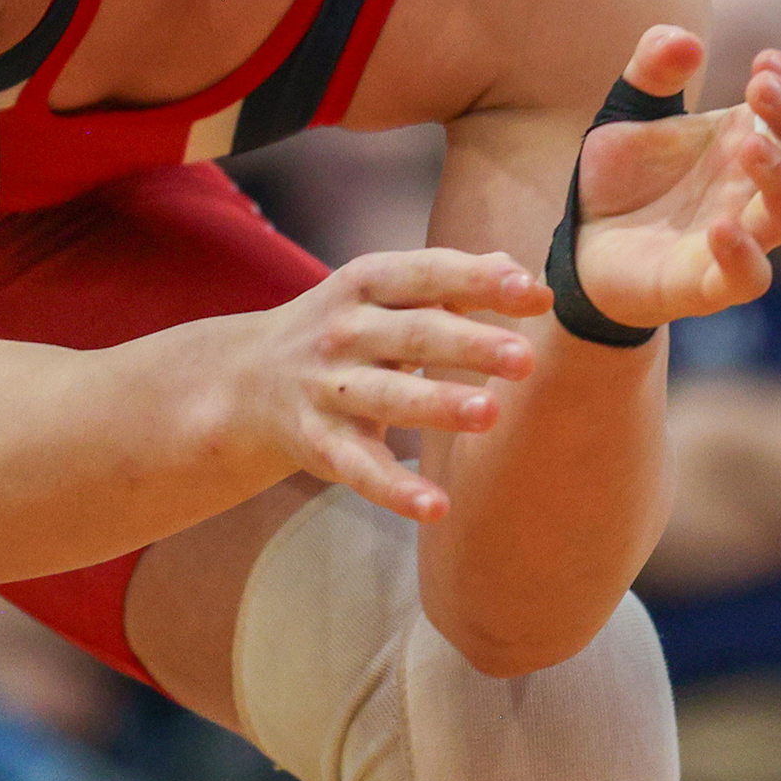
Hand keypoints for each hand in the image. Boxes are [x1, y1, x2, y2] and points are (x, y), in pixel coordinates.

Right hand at [216, 250, 546, 522]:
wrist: (247, 380)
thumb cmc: (349, 328)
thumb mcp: (388, 292)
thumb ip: (458, 283)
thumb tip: (534, 285)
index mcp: (367, 282)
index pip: (428, 274)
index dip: (480, 281)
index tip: (533, 292)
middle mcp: (345, 331)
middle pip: (413, 335)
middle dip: (469, 345)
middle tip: (525, 360)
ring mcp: (329, 388)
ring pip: (388, 398)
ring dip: (438, 405)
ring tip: (489, 414)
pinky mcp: (320, 443)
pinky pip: (361, 468)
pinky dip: (395, 490)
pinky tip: (436, 507)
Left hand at [568, 25, 780, 330]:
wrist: (581, 247)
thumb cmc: (623, 180)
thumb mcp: (628, 111)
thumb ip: (653, 69)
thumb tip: (686, 41)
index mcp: (746, 140)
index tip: (764, 62)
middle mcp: (753, 188)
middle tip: (757, 87)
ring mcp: (740, 237)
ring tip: (749, 143)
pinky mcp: (707, 284)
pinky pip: (750, 278)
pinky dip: (744, 255)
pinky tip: (720, 228)